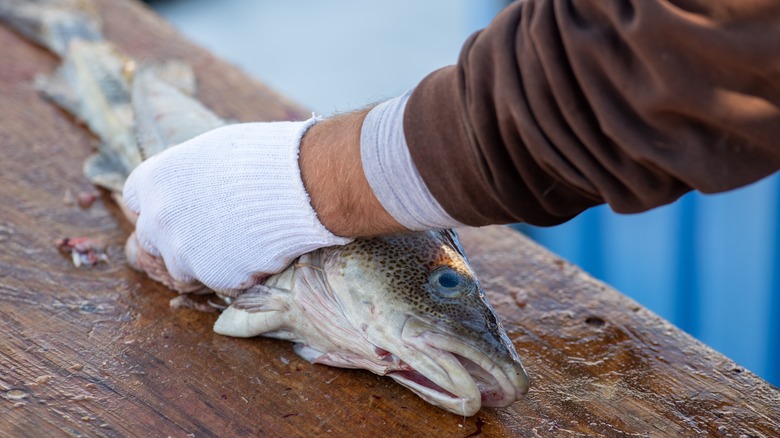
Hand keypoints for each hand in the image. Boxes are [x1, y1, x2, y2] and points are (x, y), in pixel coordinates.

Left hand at [122, 119, 350, 293]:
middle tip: (214, 231)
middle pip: (152, 240)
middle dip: (179, 239)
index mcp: (153, 180)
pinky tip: (263, 251)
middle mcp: (158, 219)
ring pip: (183, 268)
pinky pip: (220, 282)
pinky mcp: (213, 277)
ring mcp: (183, 252)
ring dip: (207, 261)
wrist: (301, 183)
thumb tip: (192, 188)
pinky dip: (239, 273)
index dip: (162, 205)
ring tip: (244, 241)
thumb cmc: (263, 156)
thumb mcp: (213, 152)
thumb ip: (189, 176)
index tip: (184, 207)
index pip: (135, 201)